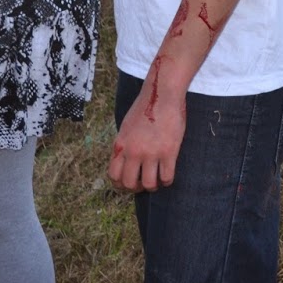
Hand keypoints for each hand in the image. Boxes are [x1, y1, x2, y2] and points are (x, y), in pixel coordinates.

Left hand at [108, 71, 185, 191]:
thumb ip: (125, 145)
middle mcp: (133, 151)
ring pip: (148, 184)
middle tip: (144, 183)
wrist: (162, 94)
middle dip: (136, 188)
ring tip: (157, 181)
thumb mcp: (126, 126)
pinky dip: (167, 181)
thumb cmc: (146, 107)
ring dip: (153, 186)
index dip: (121, 184)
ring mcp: (151, 152)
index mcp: (121, 145)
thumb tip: (126, 162)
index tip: (129, 183)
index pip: (114, 175)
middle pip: (129, 183)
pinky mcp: (169, 152)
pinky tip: (168, 175)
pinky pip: (166, 177)